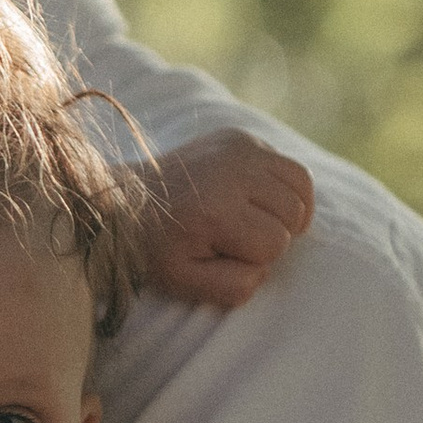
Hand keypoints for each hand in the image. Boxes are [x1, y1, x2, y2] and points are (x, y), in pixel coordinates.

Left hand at [137, 127, 312, 309]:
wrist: (123, 202)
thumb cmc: (156, 249)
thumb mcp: (185, 282)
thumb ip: (233, 286)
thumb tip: (266, 268)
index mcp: (215, 211)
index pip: (275, 243)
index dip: (256, 258)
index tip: (225, 253)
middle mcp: (230, 171)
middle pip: (293, 213)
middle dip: (274, 233)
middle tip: (238, 237)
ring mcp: (237, 148)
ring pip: (300, 187)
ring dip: (286, 210)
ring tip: (256, 221)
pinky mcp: (239, 137)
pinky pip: (290, 166)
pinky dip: (285, 187)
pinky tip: (260, 200)